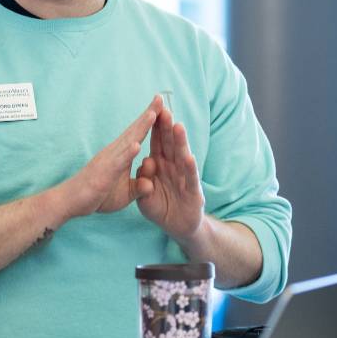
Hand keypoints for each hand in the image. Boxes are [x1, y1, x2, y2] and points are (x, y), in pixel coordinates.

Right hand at [61, 100, 159, 218]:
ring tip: (153, 113)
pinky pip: (118, 162)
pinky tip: (137, 145)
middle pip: (135, 130)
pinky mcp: (104, 172)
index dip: (150, 121)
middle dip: (149, 114)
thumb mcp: (125, 194)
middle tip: (161, 97)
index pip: (138, 134)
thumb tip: (150, 185)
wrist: (71, 201)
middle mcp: (115, 152)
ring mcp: (109, 160)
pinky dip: (127, 153)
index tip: (162, 106)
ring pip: (127, 141)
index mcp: (121, 155)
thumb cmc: (97, 196)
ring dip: (140, 127)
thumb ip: (139, 187)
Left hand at [135, 101, 205, 242]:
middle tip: (164, 111)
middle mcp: (174, 167)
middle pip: (170, 145)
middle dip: (167, 129)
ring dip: (180, 142)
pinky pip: (190, 179)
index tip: (151, 110)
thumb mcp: (144, 196)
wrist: (177, 227)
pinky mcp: (193, 192)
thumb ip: (142, 181)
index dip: (154, 128)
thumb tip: (145, 163)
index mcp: (160, 165)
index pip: (157, 142)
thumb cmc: (161, 207)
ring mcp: (184, 178)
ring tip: (178, 127)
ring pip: (181, 157)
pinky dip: (189, 169)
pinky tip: (189, 157)